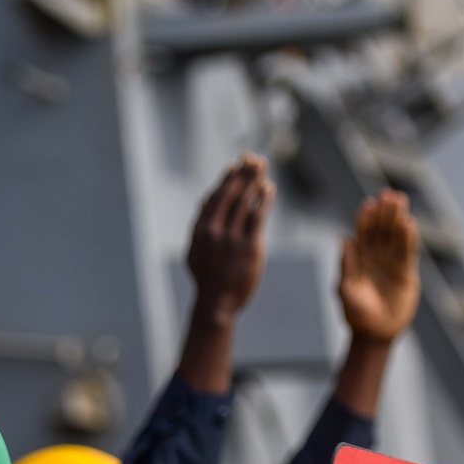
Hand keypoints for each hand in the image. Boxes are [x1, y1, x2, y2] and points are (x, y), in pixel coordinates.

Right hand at [186, 154, 274, 319]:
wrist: (216, 303)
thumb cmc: (206, 277)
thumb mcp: (195, 250)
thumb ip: (200, 224)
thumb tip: (203, 199)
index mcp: (202, 229)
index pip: (217, 196)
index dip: (227, 179)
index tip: (236, 166)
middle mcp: (216, 230)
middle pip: (232, 194)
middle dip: (244, 174)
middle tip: (254, 159)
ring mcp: (233, 238)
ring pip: (246, 202)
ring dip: (255, 182)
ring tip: (263, 170)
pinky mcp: (250, 247)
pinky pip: (258, 217)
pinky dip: (264, 200)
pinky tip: (268, 189)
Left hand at [338, 190, 419, 343]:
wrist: (374, 335)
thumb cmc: (356, 314)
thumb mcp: (346, 290)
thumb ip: (347, 265)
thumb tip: (343, 239)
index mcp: (360, 259)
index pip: (363, 233)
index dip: (366, 218)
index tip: (370, 203)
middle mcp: (377, 258)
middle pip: (382, 230)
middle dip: (385, 213)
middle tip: (390, 195)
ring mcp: (392, 264)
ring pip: (396, 237)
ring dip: (398, 219)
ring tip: (401, 201)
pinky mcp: (406, 274)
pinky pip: (408, 253)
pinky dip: (409, 239)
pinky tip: (409, 224)